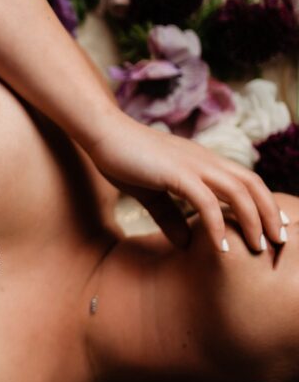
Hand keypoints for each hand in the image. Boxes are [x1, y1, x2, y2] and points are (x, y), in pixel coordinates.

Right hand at [86, 114, 284, 252]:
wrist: (103, 134)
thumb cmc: (123, 159)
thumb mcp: (150, 194)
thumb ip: (168, 217)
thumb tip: (185, 244)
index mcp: (202, 162)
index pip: (245, 180)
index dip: (263, 203)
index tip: (272, 228)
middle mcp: (206, 160)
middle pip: (252, 185)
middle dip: (269, 214)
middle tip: (278, 243)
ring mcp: (194, 165)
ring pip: (238, 192)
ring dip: (253, 221)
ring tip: (259, 247)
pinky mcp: (177, 173)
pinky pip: (206, 202)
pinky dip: (217, 225)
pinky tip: (219, 246)